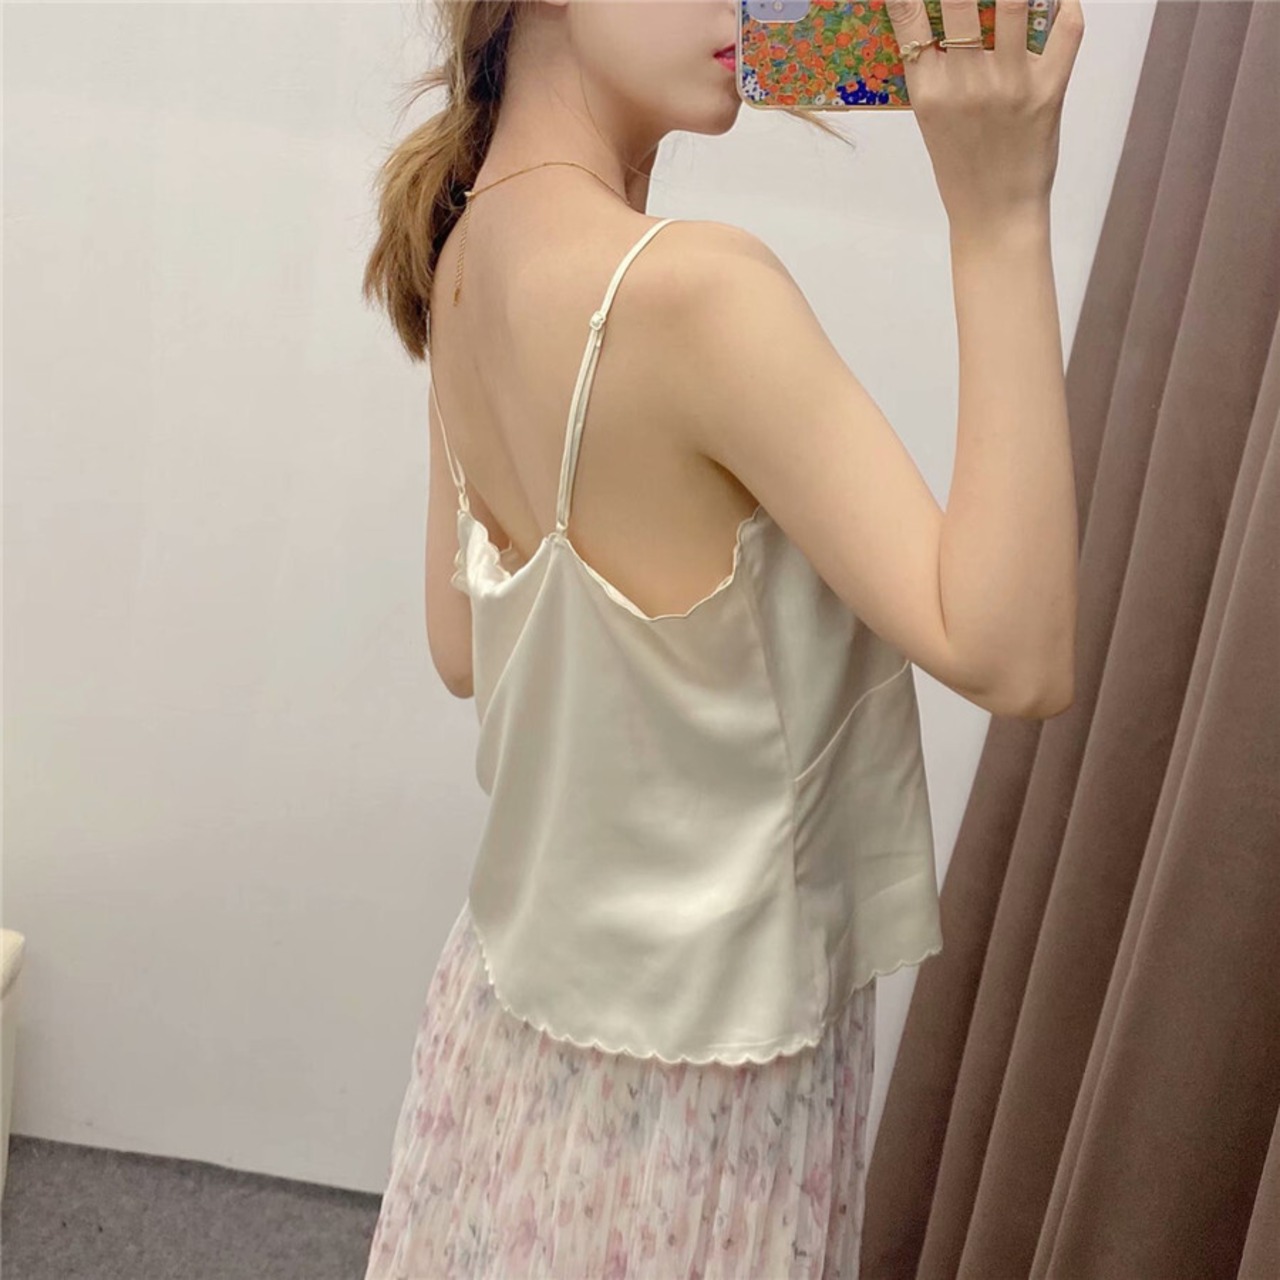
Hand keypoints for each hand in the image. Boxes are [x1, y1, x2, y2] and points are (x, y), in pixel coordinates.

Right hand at [884, 0, 1085, 230]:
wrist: (995, 213)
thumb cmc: (961, 166)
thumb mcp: (931, 118)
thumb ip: (933, 68)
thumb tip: (940, 17)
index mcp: (928, 90)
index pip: (908, 17)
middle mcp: (965, 83)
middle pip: (960, 0)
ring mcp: (1009, 85)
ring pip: (1014, 2)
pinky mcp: (1048, 91)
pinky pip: (1067, 29)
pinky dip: (1067, 5)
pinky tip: (1058, 2)